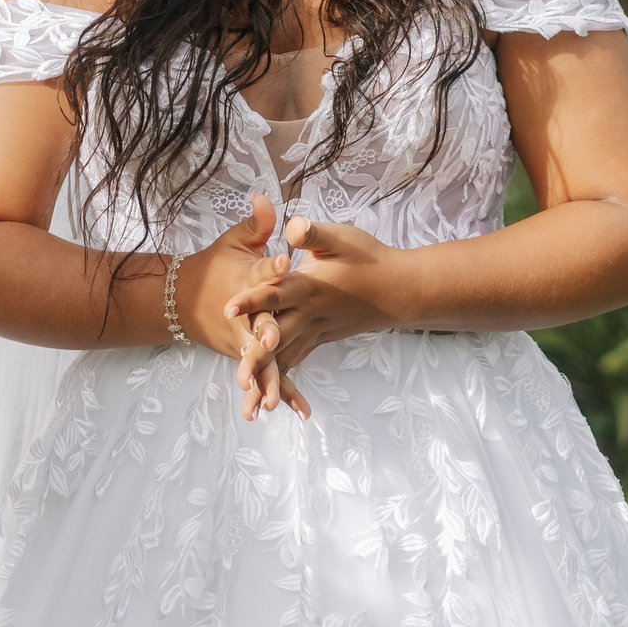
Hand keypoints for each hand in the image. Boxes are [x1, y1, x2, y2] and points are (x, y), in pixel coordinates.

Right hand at [171, 200, 301, 419]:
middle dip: (265, 331)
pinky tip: (295, 411)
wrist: (183, 299)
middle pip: (255, 321)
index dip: (271, 264)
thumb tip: (265, 195)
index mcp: (244, 280)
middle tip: (275, 338)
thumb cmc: (215, 267)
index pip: (259, 270)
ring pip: (256, 358)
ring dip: (267, 377)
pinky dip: (276, 391)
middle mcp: (243, 313)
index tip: (284, 261)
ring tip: (279, 401)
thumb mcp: (233, 242)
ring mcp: (241, 337)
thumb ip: (255, 223)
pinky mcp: (243, 353)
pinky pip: (262, 374)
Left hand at [226, 217, 416, 417]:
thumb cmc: (369, 259)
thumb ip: (314, 234)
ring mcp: (316, 331)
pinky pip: (297, 362)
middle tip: (238, 377)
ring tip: (249, 402)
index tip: (228, 307)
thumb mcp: (342, 238)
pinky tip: (268, 399)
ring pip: (287, 358)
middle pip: (279, 338)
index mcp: (310, 287)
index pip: (276, 293)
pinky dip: (284, 381)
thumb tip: (292, 223)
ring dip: (269, 379)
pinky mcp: (319, 339)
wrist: (399, 290)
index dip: (253, 298)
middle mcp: (310, 315)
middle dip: (257, 358)